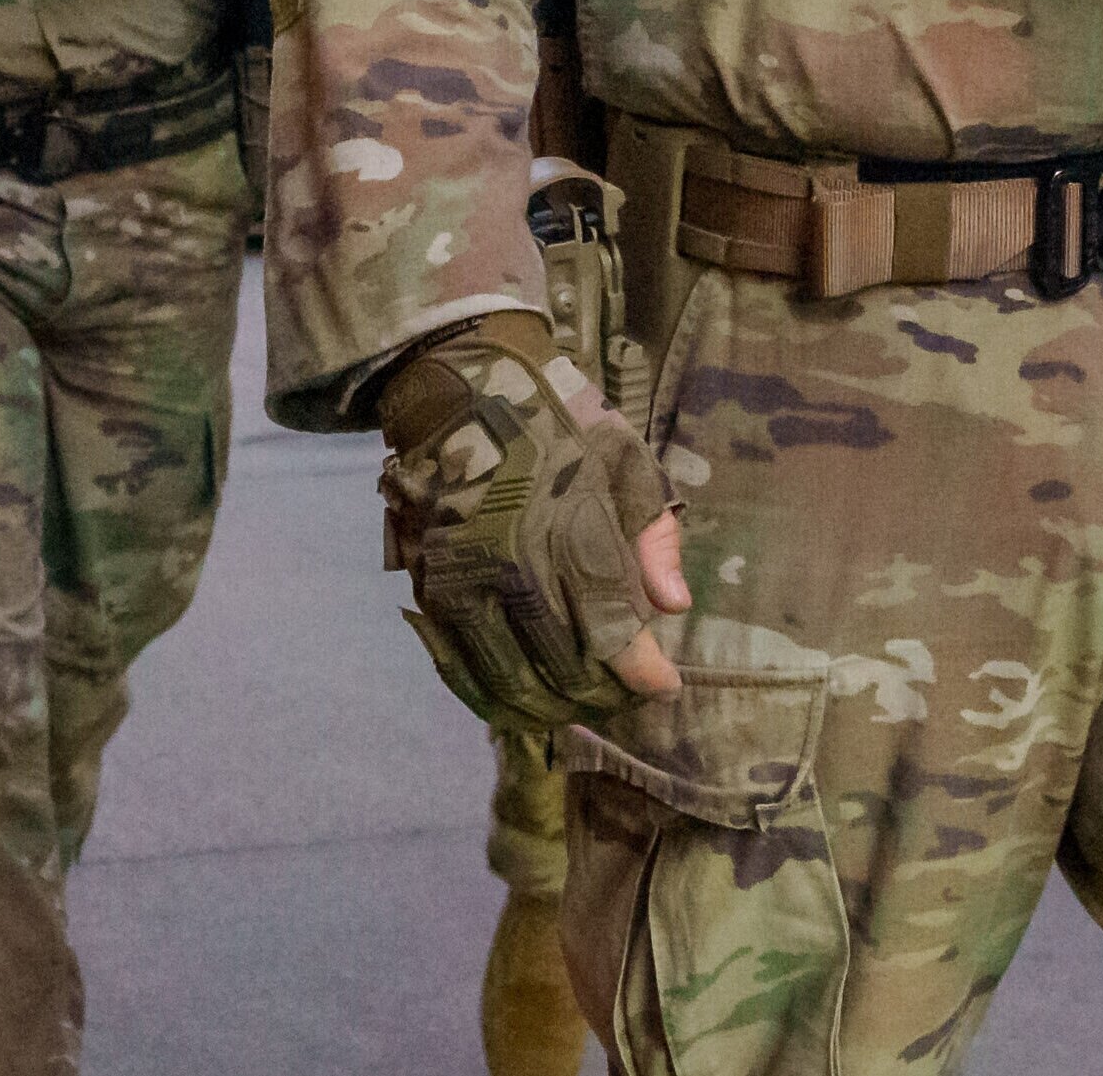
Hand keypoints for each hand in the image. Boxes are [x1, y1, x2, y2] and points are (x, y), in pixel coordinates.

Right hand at [378, 313, 689, 741]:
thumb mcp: (626, 460)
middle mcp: (512, 565)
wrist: (462, 395)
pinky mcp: (428, 594)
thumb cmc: (559, 426)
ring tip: (582, 708)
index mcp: (569, 527)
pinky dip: (495, 698)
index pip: (610, 625)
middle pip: (562, 665)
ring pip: (509, 680)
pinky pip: (461, 670)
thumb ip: (653, 537)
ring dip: (550, 708)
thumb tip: (674, 608)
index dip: (640, 670)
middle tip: (627, 701)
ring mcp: (463, 585)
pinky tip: (524, 703)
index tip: (666, 686)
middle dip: (602, 696)